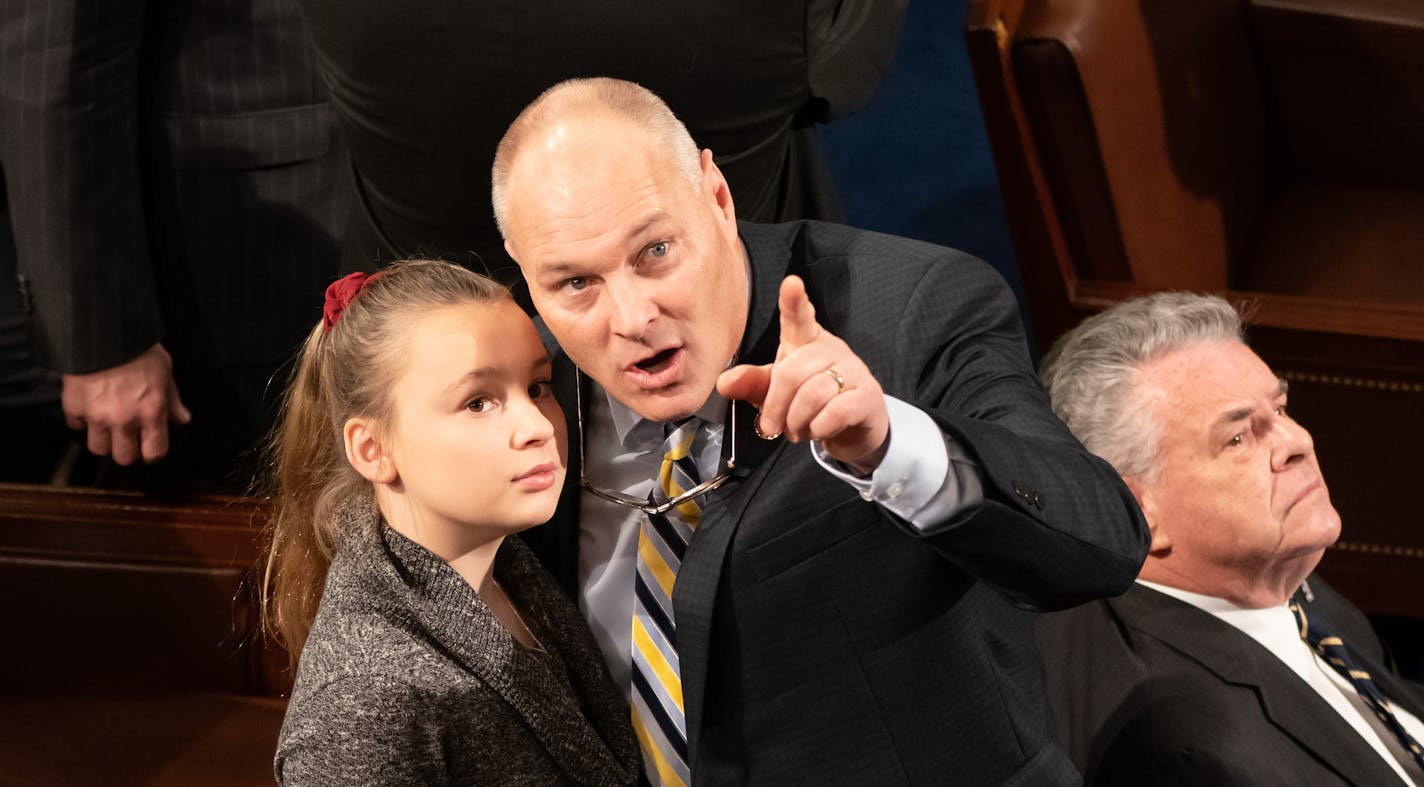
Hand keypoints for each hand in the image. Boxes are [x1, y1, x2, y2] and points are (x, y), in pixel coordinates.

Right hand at [61, 343, 191, 464]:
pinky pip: (76, 426)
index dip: (153, 453)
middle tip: (128, 435)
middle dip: (127, 448)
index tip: (150, 446)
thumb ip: (172, 399)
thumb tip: (182, 419)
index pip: (154, 453)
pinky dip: (81, 420)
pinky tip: (89, 407)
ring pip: (98, 448)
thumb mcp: (165, 371)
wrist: (102, 331)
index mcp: (151, 412)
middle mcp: (124, 419)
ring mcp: (96, 416)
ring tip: (107, 423)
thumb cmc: (138, 348)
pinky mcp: (73, 407)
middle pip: (123, 458)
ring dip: (103, 439)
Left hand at [717, 276, 888, 471]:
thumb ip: (752, 384)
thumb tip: (725, 383)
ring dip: (797, 422)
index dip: (794, 302)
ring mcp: (853, 370)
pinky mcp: (867, 396)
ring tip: (797, 430)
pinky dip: (819, 428)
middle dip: (775, 407)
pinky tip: (819, 430)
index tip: (791, 284)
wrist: (853, 427)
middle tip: (773, 426)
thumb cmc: (811, 401)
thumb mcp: (776, 391)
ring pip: (813, 394)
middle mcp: (831, 350)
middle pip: (792, 371)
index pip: (799, 317)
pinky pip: (836, 412)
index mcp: (805, 341)